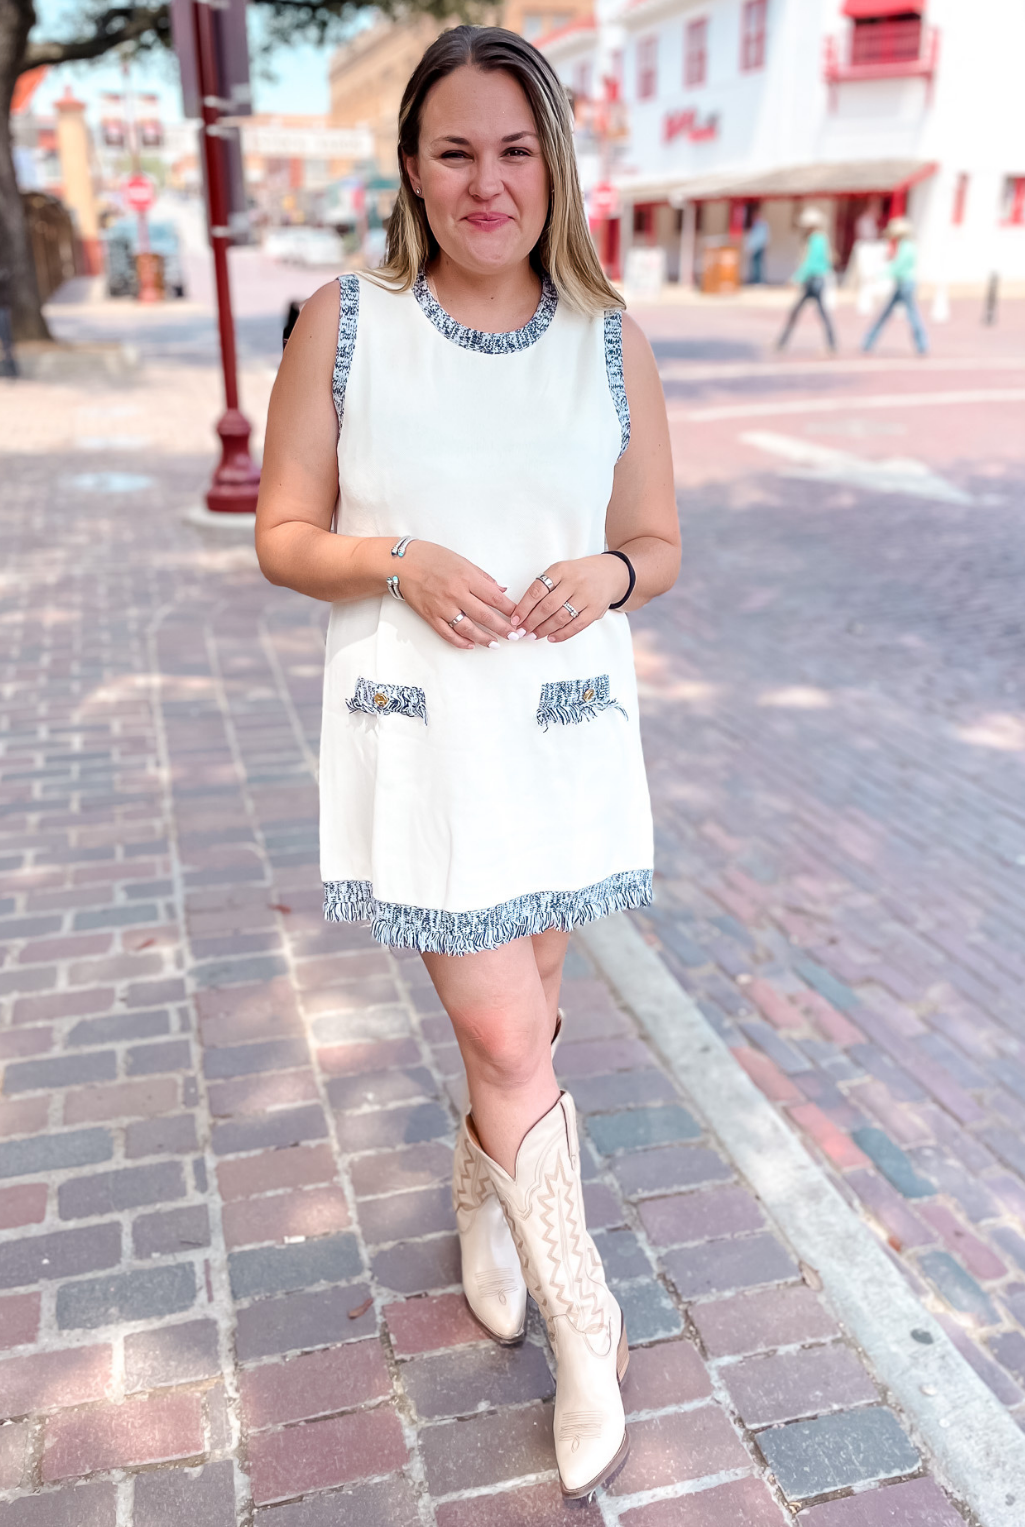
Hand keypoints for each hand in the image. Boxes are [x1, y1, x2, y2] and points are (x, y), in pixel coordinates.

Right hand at [398, 541, 520, 650]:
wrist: (401, 563)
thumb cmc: (432, 557)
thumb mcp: (462, 560)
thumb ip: (482, 577)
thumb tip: (501, 590)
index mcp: (466, 578)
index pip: (495, 598)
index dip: (510, 610)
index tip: (519, 618)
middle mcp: (456, 594)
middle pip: (485, 616)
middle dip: (503, 628)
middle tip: (514, 636)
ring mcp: (442, 607)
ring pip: (467, 629)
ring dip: (483, 639)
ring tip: (495, 644)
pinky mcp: (430, 616)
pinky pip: (447, 634)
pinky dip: (460, 642)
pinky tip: (470, 645)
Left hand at [510, 555, 630, 642]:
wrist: (611, 573)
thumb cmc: (580, 574)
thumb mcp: (562, 571)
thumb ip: (545, 586)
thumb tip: (523, 611)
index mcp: (561, 569)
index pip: (537, 589)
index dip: (524, 606)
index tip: (515, 619)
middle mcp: (574, 581)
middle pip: (547, 606)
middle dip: (532, 622)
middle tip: (522, 631)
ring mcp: (586, 596)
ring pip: (561, 617)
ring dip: (544, 629)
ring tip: (534, 635)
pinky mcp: (596, 609)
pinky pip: (576, 626)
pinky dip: (562, 634)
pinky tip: (551, 637)